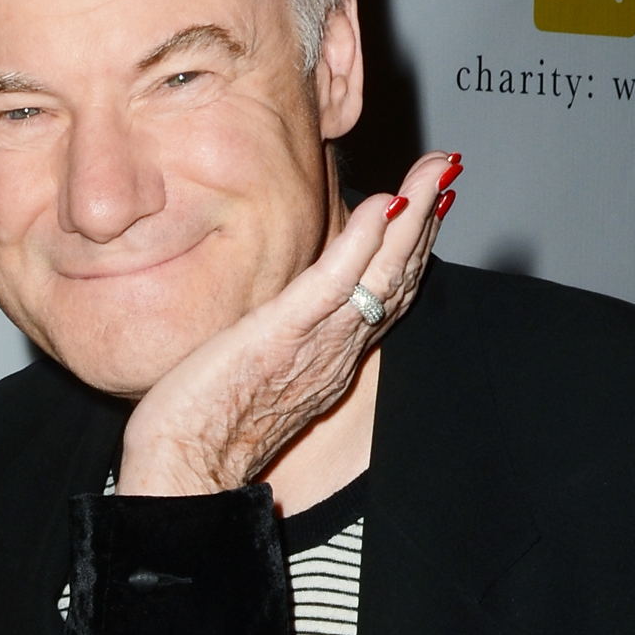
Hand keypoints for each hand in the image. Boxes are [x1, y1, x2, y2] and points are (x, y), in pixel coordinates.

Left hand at [115, 149, 457, 499]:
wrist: (186, 467)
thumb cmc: (207, 423)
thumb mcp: (258, 366)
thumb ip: (284, 333)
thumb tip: (286, 307)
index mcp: (331, 355)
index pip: (386, 292)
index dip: (413, 245)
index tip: (432, 199)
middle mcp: (336, 350)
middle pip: (398, 277)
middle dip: (427, 219)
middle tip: (449, 168)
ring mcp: (315, 344)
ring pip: (381, 275)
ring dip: (413, 219)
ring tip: (435, 173)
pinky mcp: (282, 336)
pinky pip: (332, 286)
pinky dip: (361, 245)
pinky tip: (384, 207)